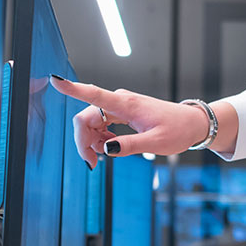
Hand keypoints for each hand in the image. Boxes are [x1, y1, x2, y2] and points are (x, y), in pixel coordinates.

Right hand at [49, 77, 209, 167]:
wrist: (191, 123)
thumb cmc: (177, 130)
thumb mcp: (156, 143)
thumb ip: (130, 146)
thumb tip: (105, 150)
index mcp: (126, 104)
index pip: (94, 94)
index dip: (72, 89)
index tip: (55, 80)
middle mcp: (119, 101)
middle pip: (85, 117)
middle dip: (83, 141)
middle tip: (92, 164)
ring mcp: (119, 106)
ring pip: (90, 122)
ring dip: (91, 142)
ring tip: (105, 157)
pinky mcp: (120, 112)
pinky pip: (99, 124)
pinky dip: (99, 139)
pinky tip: (110, 148)